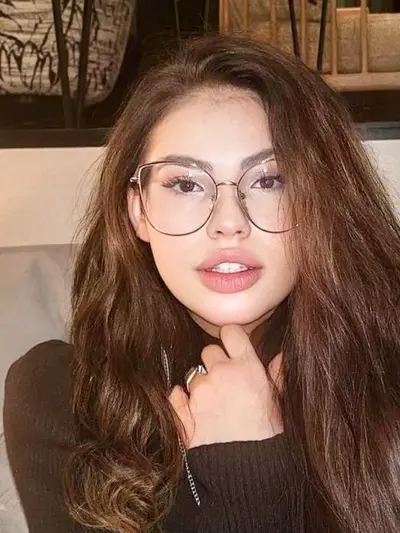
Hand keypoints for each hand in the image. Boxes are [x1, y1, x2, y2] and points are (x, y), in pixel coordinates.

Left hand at [169, 325, 283, 448]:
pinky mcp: (184, 411)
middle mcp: (221, 374)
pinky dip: (181, 399)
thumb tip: (281, 357)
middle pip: (209, 351)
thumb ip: (277, 376)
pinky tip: (195, 411)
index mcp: (247, 368)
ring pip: (194, 374)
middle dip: (215, 363)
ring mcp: (200, 392)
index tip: (232, 346)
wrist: (247, 474)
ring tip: (216, 405)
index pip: (231, 332)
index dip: (230, 338)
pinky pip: (177, 394)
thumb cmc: (268, 438)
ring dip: (201, 385)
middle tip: (226, 381)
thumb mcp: (279, 404)